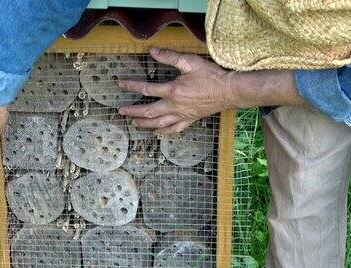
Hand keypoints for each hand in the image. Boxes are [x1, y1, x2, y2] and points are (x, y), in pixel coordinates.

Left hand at [118, 48, 234, 134]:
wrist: (229, 91)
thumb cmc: (211, 75)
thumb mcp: (190, 62)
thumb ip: (170, 57)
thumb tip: (152, 51)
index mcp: (173, 91)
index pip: (147, 89)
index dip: (132, 86)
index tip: (121, 84)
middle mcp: (174, 106)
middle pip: (148, 112)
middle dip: (133, 111)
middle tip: (121, 111)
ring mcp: (182, 115)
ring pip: (158, 123)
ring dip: (144, 124)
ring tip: (133, 123)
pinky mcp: (189, 120)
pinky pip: (174, 129)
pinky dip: (164, 132)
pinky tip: (157, 133)